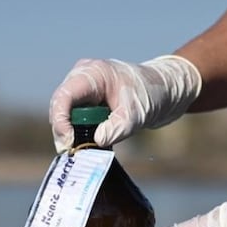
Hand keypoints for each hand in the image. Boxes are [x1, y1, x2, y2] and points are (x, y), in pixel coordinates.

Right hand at [48, 55, 201, 152]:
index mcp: (93, 73)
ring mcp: (84, 89)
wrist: (166, 90)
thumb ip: (117, 128)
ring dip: (70, 133)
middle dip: (63, 130)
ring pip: (65, 113)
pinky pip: (75, 118)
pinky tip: (87, 145)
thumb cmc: (152, 93)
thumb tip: (96, 142)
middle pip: (60, 106)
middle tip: (71, 153)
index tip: (68, 142)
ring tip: (79, 150)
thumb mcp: (136, 114)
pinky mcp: (88, 100)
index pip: (64, 96)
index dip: (60, 120)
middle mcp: (83, 77)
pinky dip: (78, 132)